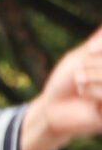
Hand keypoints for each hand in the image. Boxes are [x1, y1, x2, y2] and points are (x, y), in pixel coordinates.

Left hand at [20, 24, 101, 149]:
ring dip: (93, 76)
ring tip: (80, 83)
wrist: (53, 108)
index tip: (90, 48)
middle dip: (97, 64)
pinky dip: (95, 91)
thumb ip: (100, 41)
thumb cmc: (66, 80)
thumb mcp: (82, 56)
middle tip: (79, 73)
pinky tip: (86, 96)